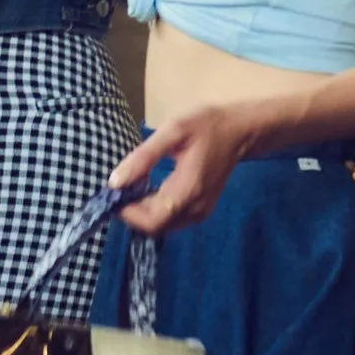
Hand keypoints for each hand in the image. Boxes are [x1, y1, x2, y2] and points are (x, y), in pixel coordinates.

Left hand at [109, 101, 273, 235]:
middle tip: (120, 186)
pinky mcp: (201, 210)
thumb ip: (143, 158)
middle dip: (131, 212)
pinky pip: (171, 219)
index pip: (151, 222)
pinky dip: (154, 210)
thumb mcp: (172, 132)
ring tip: (132, 185)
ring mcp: (200, 212)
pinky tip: (148, 188)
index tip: (113, 193)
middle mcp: (196, 209)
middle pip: (154, 227)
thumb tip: (115, 182)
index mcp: (188, 191)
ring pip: (162, 226)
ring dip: (141, 212)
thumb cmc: (206, 126)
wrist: (240, 131)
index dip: (127, 214)